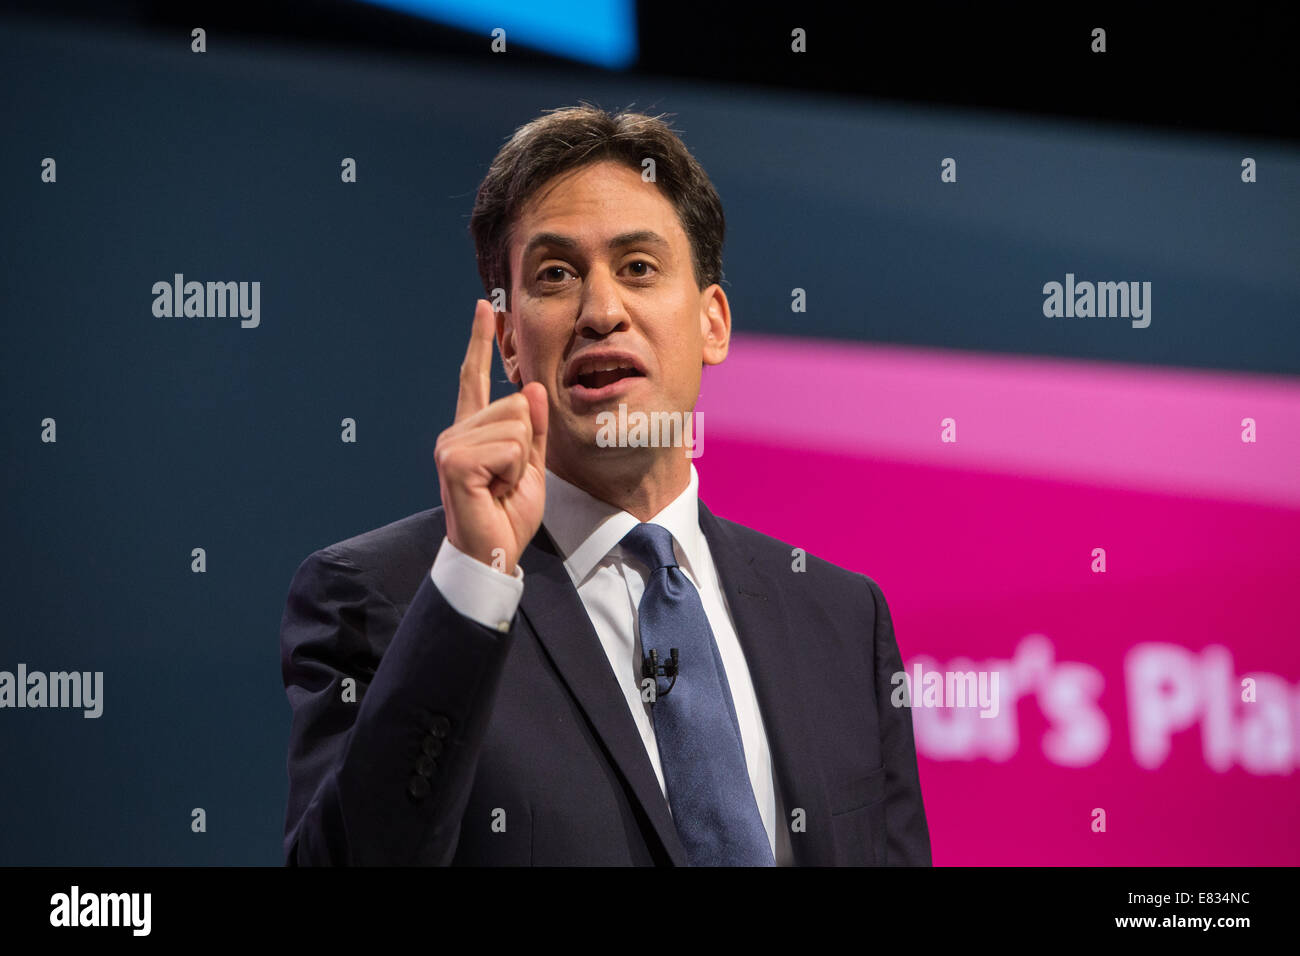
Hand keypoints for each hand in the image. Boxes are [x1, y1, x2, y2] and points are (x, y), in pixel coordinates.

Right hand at [434, 299, 547, 573]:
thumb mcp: (532, 467)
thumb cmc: (508, 516)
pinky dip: (513, 472)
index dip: (479, 341)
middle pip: (515, 406)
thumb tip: (529, 387)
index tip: (484, 307)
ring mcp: (451, 445)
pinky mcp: (454, 461)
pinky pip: (509, 447)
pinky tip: (494, 490)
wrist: (495, 554)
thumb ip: (534, 429)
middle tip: (508, 480)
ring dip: (520, 462)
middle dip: (527, 445)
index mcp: (472, 431)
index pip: (475, 378)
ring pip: (516, 426)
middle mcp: (455, 432)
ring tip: (500, 487)